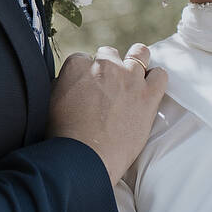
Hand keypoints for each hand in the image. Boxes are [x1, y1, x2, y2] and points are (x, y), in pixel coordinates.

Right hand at [48, 43, 166, 183]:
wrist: (85, 158)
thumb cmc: (63, 136)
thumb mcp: (50, 103)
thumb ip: (61, 84)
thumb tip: (66, 81)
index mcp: (77, 66)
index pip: (82, 59)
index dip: (85, 74)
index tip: (86, 87)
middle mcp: (105, 66)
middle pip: (109, 54)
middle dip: (108, 67)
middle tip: (107, 86)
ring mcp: (129, 79)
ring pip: (139, 53)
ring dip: (135, 61)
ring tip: (133, 76)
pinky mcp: (148, 96)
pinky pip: (160, 75)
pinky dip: (156, 79)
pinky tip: (149, 88)